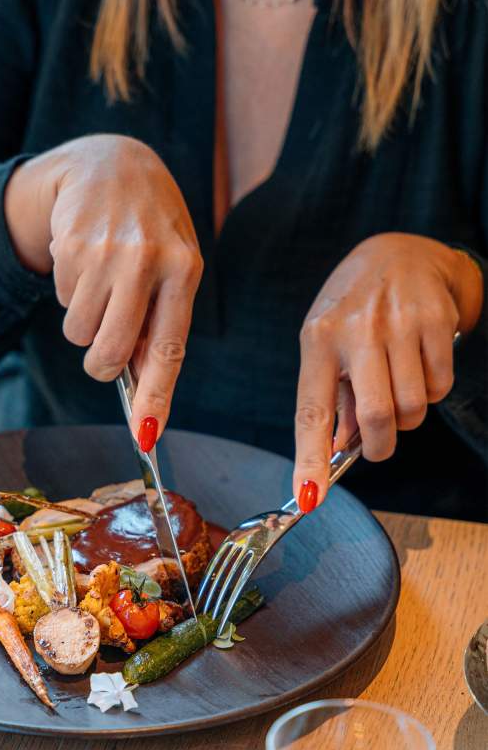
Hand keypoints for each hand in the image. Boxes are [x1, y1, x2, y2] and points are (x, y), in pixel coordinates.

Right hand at [5, 135, 201, 448]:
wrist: (111, 164)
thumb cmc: (149, 231)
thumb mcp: (170, 266)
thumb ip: (159, 321)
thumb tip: (139, 387)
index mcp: (184, 270)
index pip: (170, 346)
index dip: (156, 395)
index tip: (146, 434)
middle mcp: (149, 261)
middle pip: (112, 351)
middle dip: (101, 365)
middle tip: (101, 356)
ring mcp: (108, 253)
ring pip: (80, 332)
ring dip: (83, 324)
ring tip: (98, 287)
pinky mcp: (72, 245)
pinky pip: (62, 301)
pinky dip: (68, 293)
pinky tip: (84, 262)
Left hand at [293, 233, 482, 510]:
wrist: (397, 253)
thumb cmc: (353, 309)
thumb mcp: (327, 344)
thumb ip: (334, 397)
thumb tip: (340, 448)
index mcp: (317, 340)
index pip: (311, 411)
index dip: (310, 458)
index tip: (310, 496)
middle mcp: (356, 330)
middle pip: (377, 415)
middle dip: (382, 446)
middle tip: (380, 447)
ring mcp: (398, 323)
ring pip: (411, 406)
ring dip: (408, 416)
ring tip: (397, 391)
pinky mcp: (435, 320)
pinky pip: (439, 385)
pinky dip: (431, 391)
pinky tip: (418, 366)